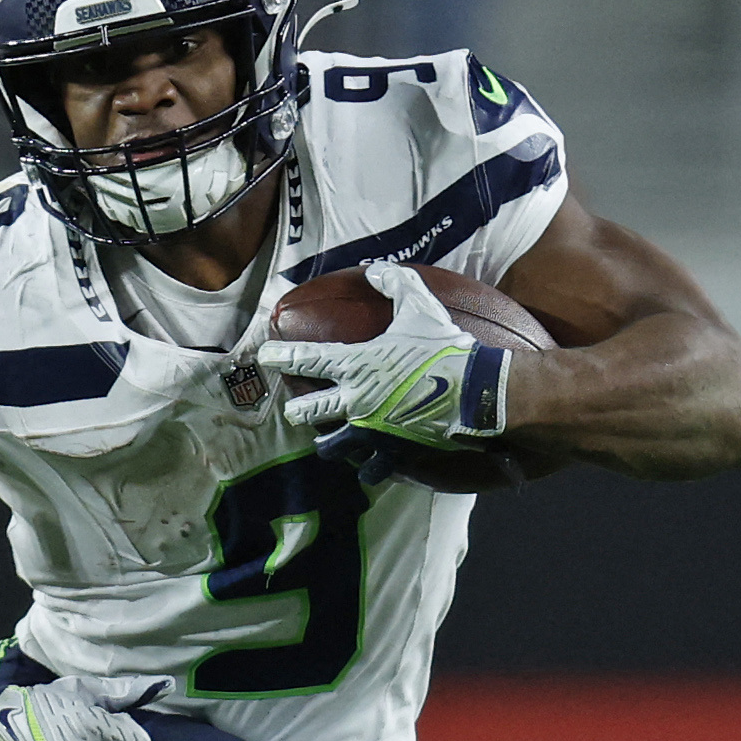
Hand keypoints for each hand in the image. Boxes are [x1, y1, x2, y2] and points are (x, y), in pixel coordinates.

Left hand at [255, 260, 511, 485]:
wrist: (477, 391)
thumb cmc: (445, 349)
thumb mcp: (421, 309)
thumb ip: (396, 285)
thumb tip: (374, 270)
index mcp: (355, 365)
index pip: (306, 359)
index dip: (281, 357)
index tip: (264, 356)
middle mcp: (354, 400)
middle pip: (308, 411)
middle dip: (298, 410)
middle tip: (294, 409)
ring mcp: (370, 430)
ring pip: (331, 446)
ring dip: (328, 442)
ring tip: (330, 439)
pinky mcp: (391, 452)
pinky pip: (370, 469)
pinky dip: (368, 467)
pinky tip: (368, 465)